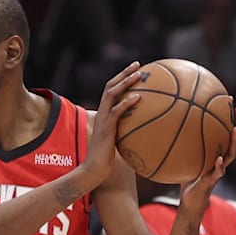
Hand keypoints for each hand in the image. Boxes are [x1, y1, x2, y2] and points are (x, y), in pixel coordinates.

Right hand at [80, 62, 143, 187]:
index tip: (135, 70)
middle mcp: (102, 113)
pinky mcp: (106, 129)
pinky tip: (138, 98)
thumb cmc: (105, 160)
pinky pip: (116, 112)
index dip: (121, 79)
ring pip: (112, 94)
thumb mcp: (117, 142)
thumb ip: (125, 132)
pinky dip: (126, 103)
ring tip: (140, 75)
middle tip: (138, 65)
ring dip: (126, 83)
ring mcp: (103, 120)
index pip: (110, 91)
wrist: (93, 170)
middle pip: (110, 86)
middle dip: (124, 73)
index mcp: (103, 114)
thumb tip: (142, 131)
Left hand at [179, 104, 235, 213]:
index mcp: (215, 152)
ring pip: (231, 154)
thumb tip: (163, 127)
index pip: (223, 131)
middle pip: (232, 138)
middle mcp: (220, 159)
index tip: (228, 98)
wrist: (189, 202)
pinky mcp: (212, 182)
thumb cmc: (186, 179)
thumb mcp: (182, 159)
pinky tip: (220, 159)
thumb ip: (178, 145)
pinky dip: (219, 166)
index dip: (227, 116)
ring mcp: (218, 170)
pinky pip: (218, 173)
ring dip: (235, 142)